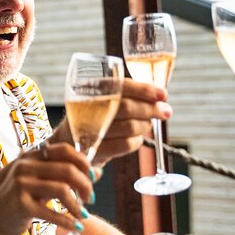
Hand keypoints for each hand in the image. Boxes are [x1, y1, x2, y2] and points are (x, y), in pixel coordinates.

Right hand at [0, 141, 100, 234]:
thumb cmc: (20, 200)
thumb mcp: (41, 182)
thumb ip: (64, 175)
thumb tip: (97, 172)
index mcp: (31, 156)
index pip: (65, 150)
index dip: (84, 163)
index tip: (92, 177)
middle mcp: (25, 166)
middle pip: (68, 170)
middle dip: (85, 186)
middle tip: (89, 199)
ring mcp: (21, 184)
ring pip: (62, 189)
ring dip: (77, 206)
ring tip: (82, 215)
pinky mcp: (21, 204)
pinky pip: (52, 212)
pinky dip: (68, 221)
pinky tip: (75, 227)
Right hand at [52, 79, 170, 165]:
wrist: (69, 140)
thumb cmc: (95, 117)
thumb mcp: (105, 100)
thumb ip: (128, 96)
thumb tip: (161, 99)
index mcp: (91, 90)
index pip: (121, 86)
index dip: (144, 89)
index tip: (163, 94)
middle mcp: (87, 107)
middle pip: (127, 107)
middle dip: (151, 109)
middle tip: (166, 112)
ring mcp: (89, 129)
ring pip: (129, 127)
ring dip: (145, 126)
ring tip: (147, 125)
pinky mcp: (94, 148)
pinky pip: (126, 145)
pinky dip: (137, 141)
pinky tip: (135, 137)